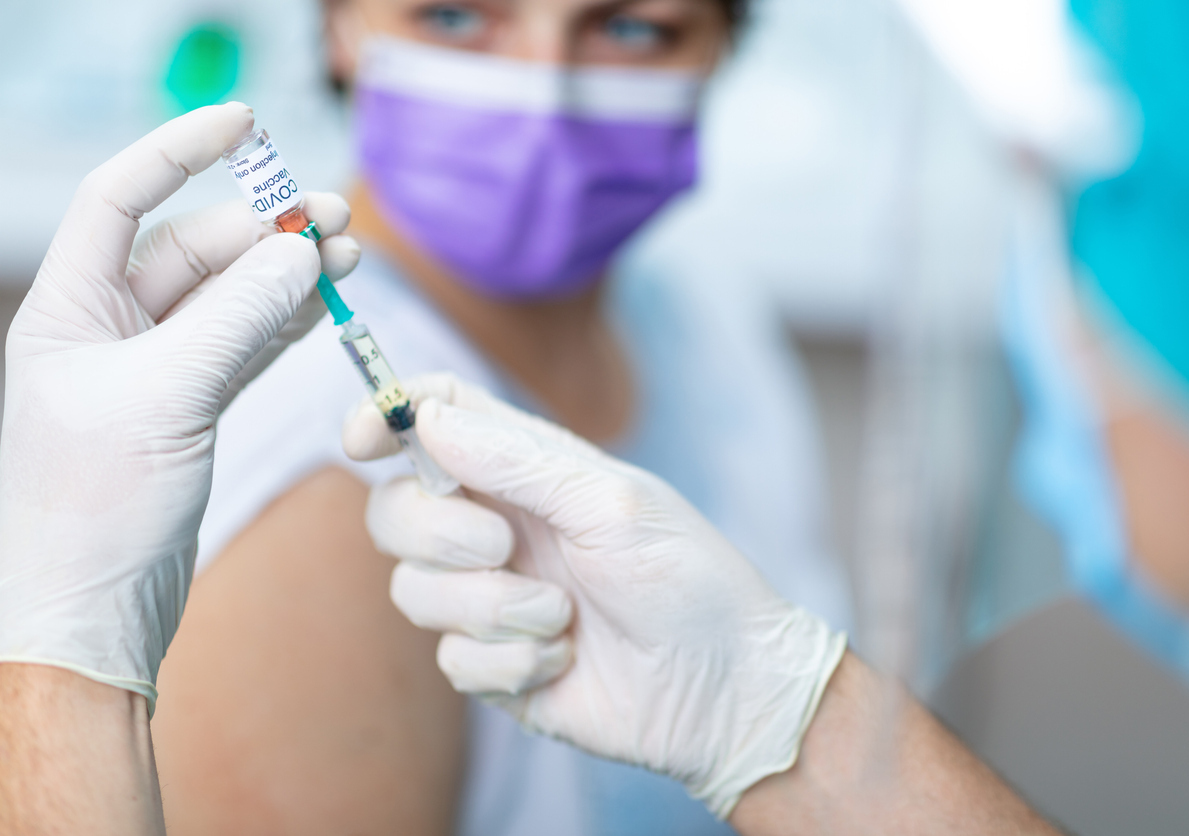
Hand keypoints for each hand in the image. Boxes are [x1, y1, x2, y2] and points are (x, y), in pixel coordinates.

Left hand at [0, 103, 358, 710]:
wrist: (92, 614)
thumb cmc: (92, 512)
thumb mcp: (165, 398)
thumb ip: (235, 318)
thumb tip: (299, 252)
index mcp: (69, 309)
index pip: (120, 198)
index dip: (178, 152)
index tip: (244, 124)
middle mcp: (108, 329)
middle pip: (194, 248)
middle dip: (264, 229)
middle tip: (336, 219)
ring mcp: (154, 369)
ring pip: (228, 298)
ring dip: (286, 275)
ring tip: (350, 257)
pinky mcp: (189, 409)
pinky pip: (244, 345)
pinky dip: (285, 323)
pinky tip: (323, 305)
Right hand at [343, 374, 846, 817]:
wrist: (723, 690)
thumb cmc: (687, 580)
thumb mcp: (613, 504)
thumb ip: (517, 461)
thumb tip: (428, 417)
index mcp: (529, 471)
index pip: (439, 419)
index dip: (389, 415)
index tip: (362, 438)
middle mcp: (499, 528)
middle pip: (396, 508)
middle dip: (435, 529)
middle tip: (502, 546)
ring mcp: (491, 598)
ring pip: (413, 590)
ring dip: (490, 607)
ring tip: (562, 616)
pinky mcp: (492, 665)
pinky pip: (450, 658)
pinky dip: (508, 662)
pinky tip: (563, 662)